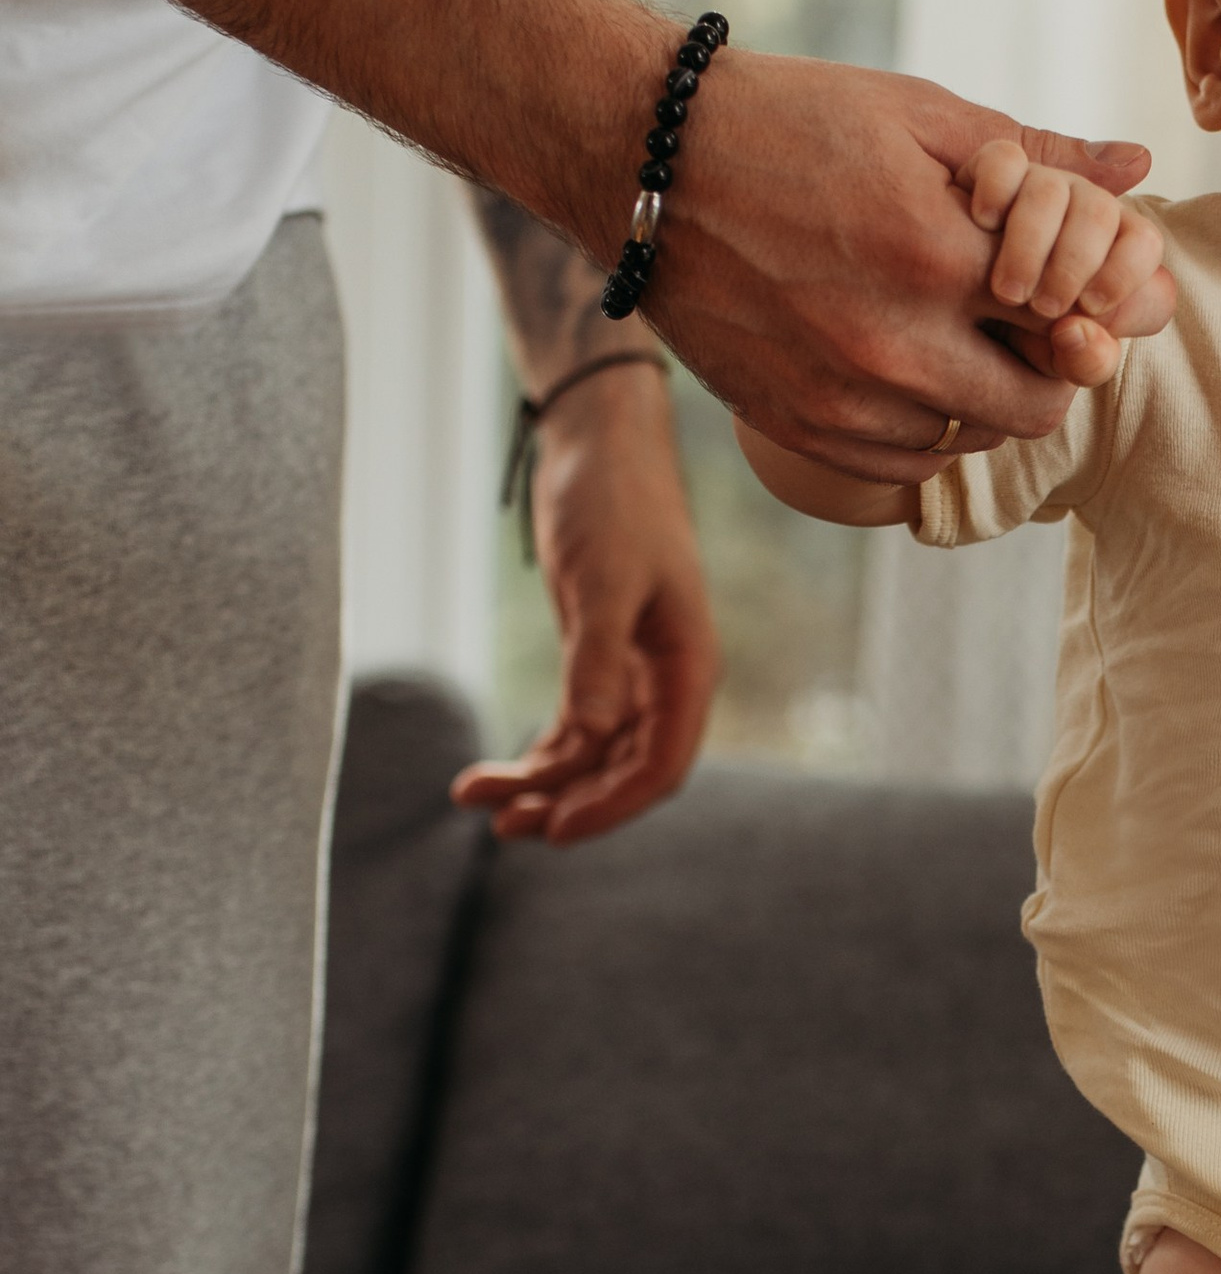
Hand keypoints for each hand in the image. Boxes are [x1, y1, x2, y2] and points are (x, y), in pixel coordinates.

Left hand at [452, 365, 719, 842]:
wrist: (599, 444)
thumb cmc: (613, 502)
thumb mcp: (602, 579)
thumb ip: (596, 659)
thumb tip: (589, 735)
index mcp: (688, 669)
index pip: (660, 765)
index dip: (611, 806)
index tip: (554, 829)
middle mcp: (665, 681)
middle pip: (624, 771)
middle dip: (568, 802)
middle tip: (504, 827)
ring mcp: (630, 673)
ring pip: (591, 755)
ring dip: (541, 784)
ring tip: (480, 800)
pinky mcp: (594, 658)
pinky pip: (572, 727)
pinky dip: (535, 753)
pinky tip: (492, 774)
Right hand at [633, 56, 1170, 485]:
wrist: (646, 162)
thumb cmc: (789, 120)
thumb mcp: (918, 114)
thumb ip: (1037, 154)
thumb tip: (1140, 165)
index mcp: (938, 256)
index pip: (1073, 322)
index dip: (1084, 308)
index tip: (1062, 285)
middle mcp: (896, 344)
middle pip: (1037, 404)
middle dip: (1045, 366)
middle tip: (1018, 323)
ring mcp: (844, 397)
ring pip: (970, 438)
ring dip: (979, 397)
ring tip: (948, 335)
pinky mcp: (799, 428)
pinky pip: (902, 462)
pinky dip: (921, 428)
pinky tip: (902, 369)